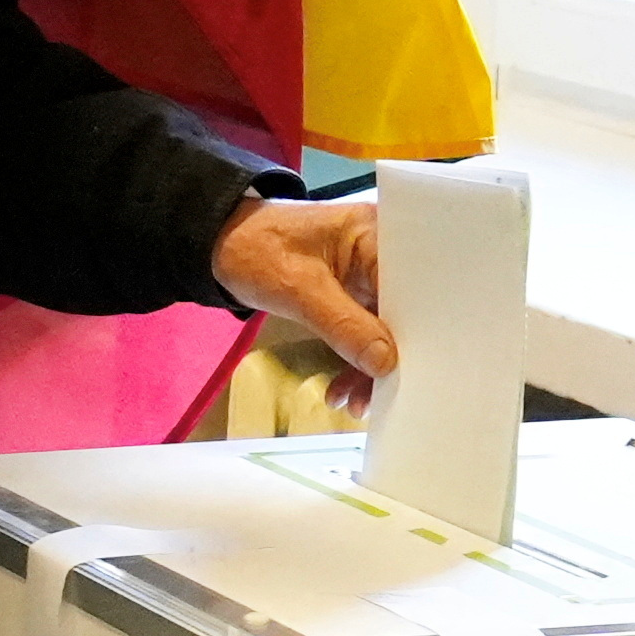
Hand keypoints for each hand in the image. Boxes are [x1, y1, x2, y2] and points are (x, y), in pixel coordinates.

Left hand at [210, 194, 398, 401]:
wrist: (221, 244)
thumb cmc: (254, 248)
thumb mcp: (298, 289)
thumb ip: (343, 325)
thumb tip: (384, 361)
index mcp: (376, 233)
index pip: (411, 288)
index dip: (413, 331)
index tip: (406, 369)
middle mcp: (379, 251)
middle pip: (401, 312)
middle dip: (388, 357)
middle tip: (379, 396)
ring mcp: (367, 274)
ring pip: (382, 328)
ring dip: (369, 367)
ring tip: (355, 402)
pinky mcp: (353, 293)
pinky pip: (364, 330)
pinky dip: (355, 359)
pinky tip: (343, 387)